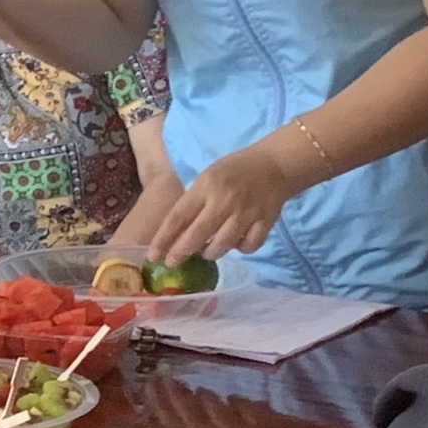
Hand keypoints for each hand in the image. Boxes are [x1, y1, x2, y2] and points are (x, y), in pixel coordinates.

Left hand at [149, 143, 307, 264]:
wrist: (274, 164)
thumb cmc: (233, 172)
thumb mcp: (206, 179)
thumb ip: (192, 204)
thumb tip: (173, 235)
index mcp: (205, 186)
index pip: (178, 216)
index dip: (163, 238)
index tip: (153, 255)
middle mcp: (224, 200)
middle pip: (197, 235)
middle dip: (181, 252)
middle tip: (172, 262)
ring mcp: (246, 212)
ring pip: (222, 245)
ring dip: (210, 253)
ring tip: (206, 251)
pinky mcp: (265, 222)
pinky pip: (248, 246)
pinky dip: (240, 249)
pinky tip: (236, 243)